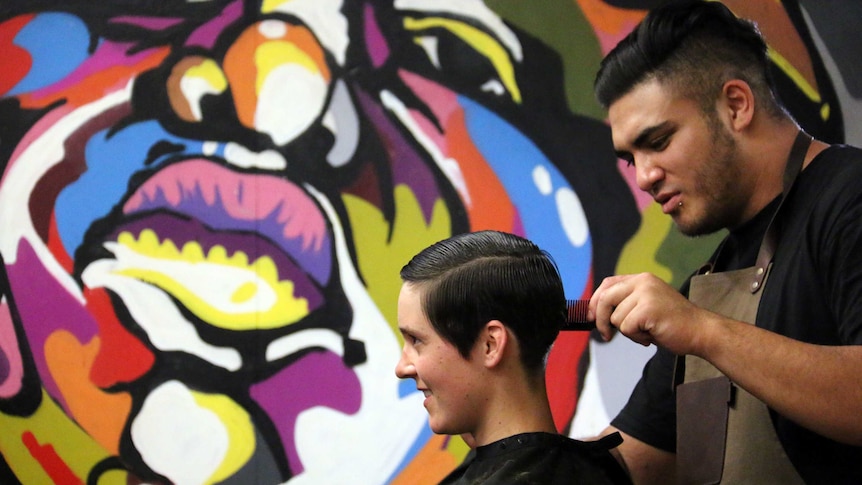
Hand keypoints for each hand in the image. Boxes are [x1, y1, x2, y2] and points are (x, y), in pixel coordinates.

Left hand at [588, 273, 706, 353]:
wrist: (701, 331)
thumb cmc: (673, 323)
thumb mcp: (646, 305)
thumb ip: (626, 303)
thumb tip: (596, 313)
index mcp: (642, 278)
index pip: (608, 283)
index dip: (595, 300)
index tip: (590, 316)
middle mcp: (643, 282)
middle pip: (605, 298)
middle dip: (600, 319)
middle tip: (605, 335)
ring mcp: (646, 294)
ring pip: (616, 318)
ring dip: (629, 332)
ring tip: (648, 332)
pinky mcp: (648, 309)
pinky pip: (627, 328)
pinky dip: (637, 337)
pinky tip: (652, 336)